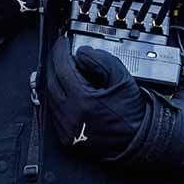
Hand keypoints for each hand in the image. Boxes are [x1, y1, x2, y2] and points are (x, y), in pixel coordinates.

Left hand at [46, 40, 147, 160]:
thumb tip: (81, 53)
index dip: (60, 52)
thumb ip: (102, 61)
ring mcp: (66, 128)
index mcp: (83, 101)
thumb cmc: (130, 112)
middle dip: (55, 63)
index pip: (63, 68)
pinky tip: (66, 89)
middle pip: (52, 81)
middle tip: (62, 53)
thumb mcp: (122, 79)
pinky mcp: (65, 136)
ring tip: (65, 69)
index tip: (62, 43)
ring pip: (50, 97)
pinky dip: (57, 96)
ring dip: (54, 79)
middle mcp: (70, 116)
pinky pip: (54, 111)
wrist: (134, 140)